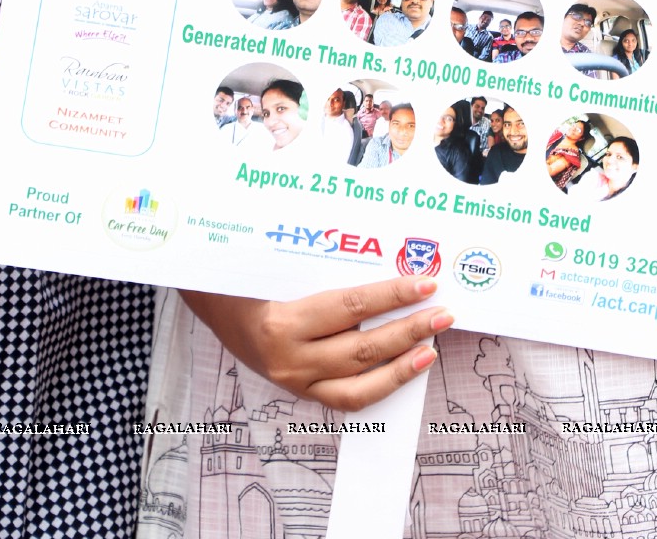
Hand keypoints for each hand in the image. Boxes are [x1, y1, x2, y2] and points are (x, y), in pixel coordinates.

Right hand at [181, 276, 453, 409]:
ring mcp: (295, 381)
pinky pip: (347, 399)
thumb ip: (328, 267)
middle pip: (362, 347)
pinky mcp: (301, 392)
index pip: (352, 306)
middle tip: (444, 313)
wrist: (212, 304)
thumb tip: (388, 257)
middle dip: (409, 329)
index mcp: (283, 320)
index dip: (393, 295)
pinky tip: (407, 367)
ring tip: (433, 344)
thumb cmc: (251, 275)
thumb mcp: (283, 264)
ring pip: (359, 382)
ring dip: (402, 363)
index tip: (427, 282)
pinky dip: (381, 385)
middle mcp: (290, 357)